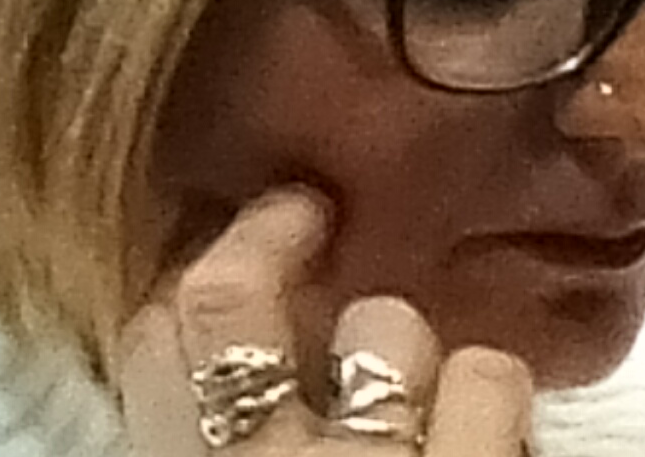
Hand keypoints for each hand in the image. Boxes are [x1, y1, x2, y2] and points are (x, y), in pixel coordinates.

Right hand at [116, 190, 532, 456]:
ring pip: (383, 322)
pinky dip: (492, 388)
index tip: (213, 237)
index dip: (184, 274)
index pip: (151, 340)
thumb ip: (212, 443)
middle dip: (266, 239)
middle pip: (230, 298)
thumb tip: (210, 386)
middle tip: (301, 211)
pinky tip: (493, 412)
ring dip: (399, 339)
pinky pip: (490, 374)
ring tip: (415, 372)